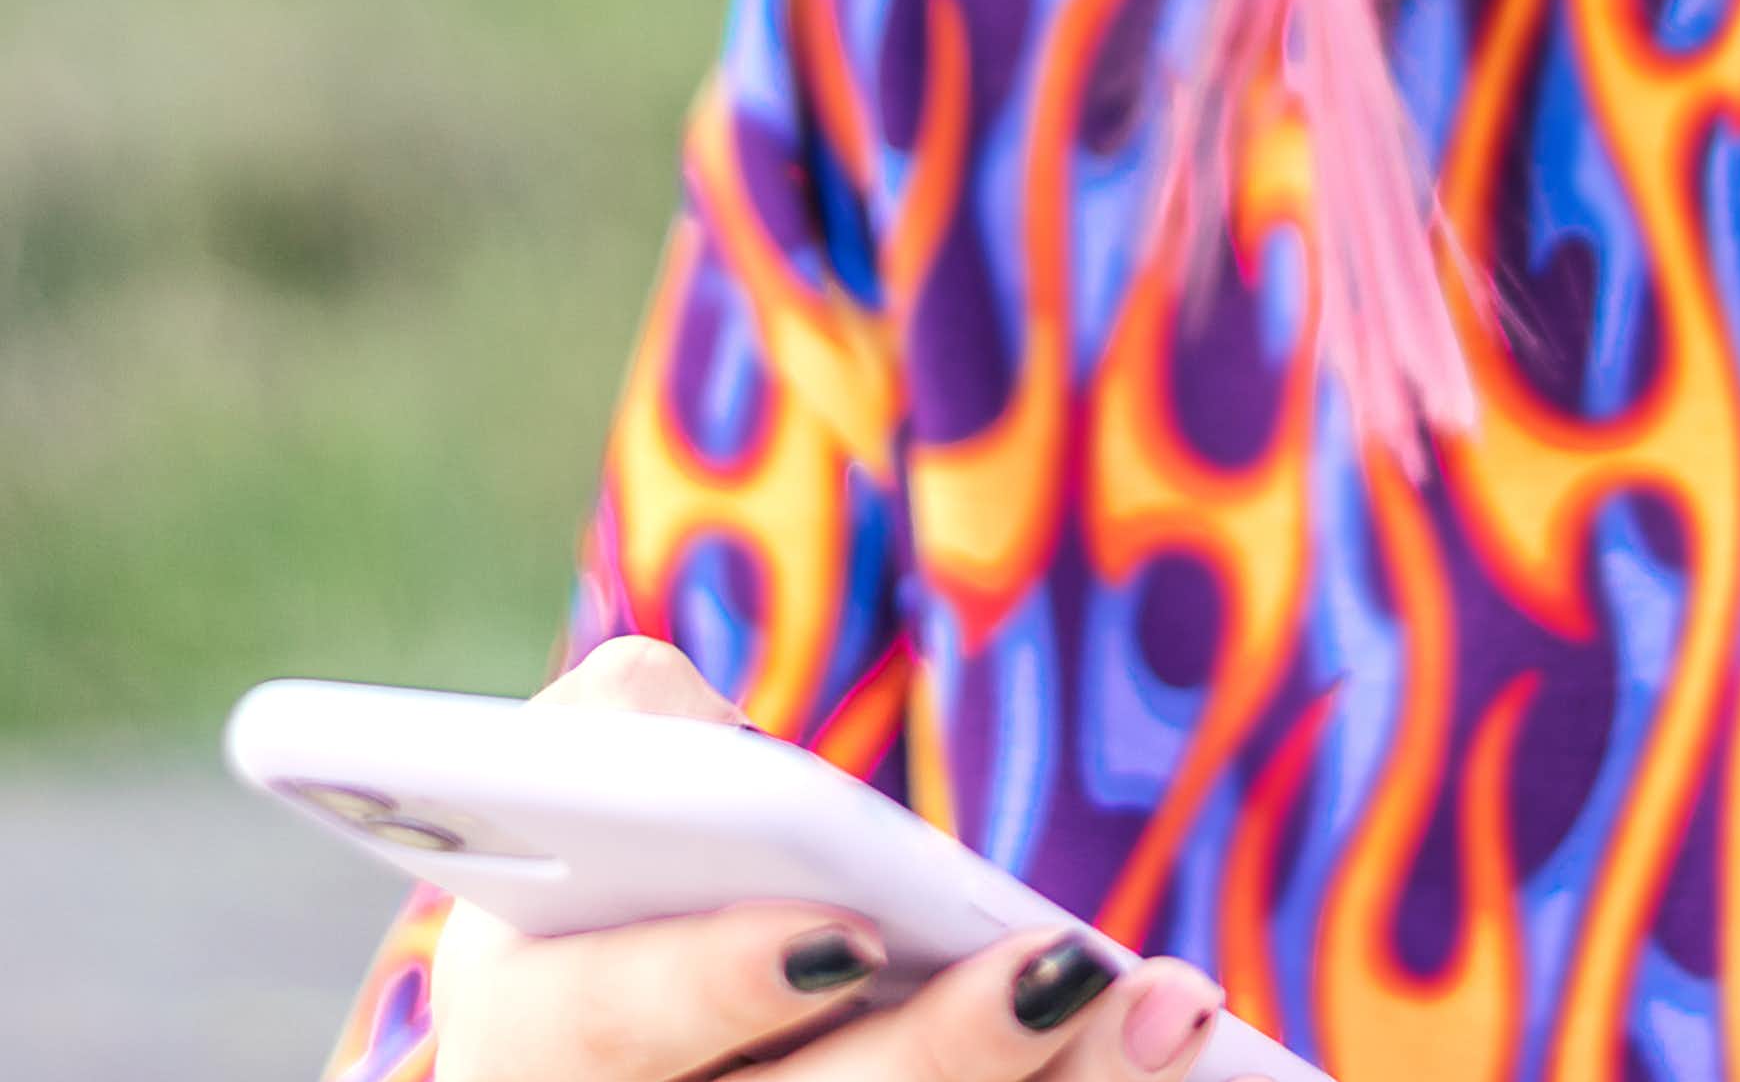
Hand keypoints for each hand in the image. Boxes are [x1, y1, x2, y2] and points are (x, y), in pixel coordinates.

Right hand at [430, 636, 1234, 1081]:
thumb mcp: (595, 766)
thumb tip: (724, 750)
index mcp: (527, 1027)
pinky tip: (1174, 1034)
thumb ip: (634, 727)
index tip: (842, 934)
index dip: (716, 985)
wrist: (677, 983)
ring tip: (1168, 1005)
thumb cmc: (630, 848)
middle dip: (942, 1055)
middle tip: (1061, 969)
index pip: (607, 1026)